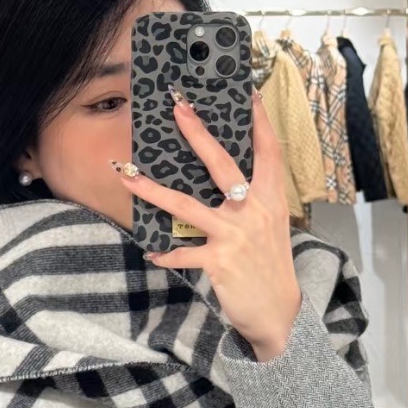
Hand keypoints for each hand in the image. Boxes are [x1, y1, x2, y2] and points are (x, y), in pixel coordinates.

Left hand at [116, 89, 301, 359]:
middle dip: (198, 134)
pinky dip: (165, 253)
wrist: (280, 313)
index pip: (269, 152)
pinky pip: (183, 252)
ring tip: (127, 176)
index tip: (249, 94)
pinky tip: (151, 252)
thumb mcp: (270, 226)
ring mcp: (236, 235)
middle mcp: (255, 211)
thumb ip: (251, 201)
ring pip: (187, 206)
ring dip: (152, 190)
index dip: (260, 122)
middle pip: (222, 164)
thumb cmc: (270, 266)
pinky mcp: (219, 260)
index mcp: (272, 199)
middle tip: (178, 109)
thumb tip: (223, 179)